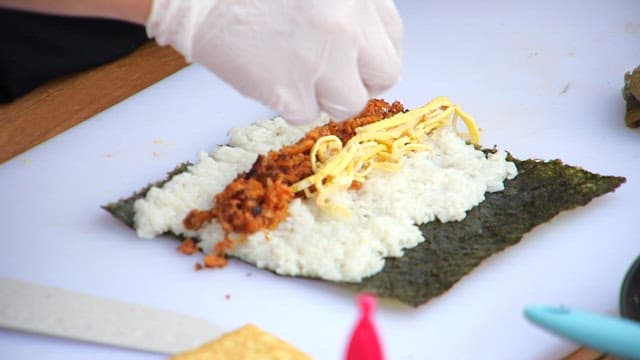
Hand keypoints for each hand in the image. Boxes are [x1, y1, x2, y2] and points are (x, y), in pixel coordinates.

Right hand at [146, 0, 402, 123]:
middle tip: (330, 75)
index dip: (371, 54)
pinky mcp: (291, 90)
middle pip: (384, 75)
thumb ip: (347, 8)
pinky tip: (270, 75)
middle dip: (359, 80)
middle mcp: (348, 24)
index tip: (355, 58)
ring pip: (349, 103)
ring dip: (325, 96)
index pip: (392, 39)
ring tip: (294, 72)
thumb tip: (361, 48)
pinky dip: (290, 103)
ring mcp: (322, 59)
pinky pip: (307, 115)